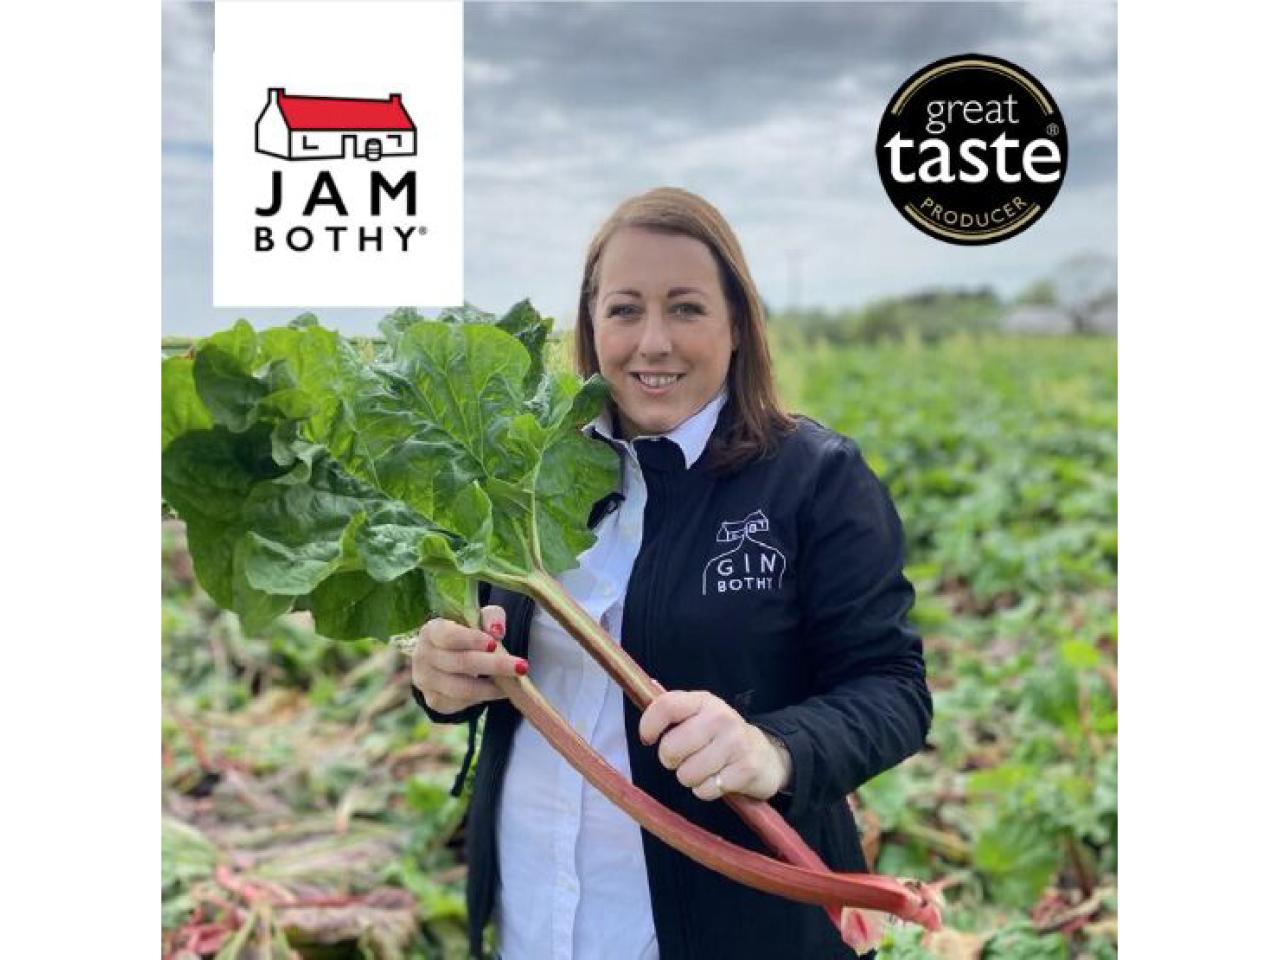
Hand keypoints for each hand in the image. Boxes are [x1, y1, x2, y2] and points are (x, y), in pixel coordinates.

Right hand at [411, 605, 526, 713]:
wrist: (442, 659)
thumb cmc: (464, 634)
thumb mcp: (477, 619)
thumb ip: (490, 617)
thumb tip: (497, 630)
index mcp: (431, 631)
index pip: (449, 636)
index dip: (472, 640)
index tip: (495, 644)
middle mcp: (423, 656)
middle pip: (461, 663)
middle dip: (494, 665)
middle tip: (522, 667)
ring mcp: (426, 681)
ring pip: (462, 688)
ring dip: (491, 687)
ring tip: (513, 682)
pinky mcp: (433, 700)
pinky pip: (461, 702)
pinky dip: (483, 697)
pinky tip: (498, 690)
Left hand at [638, 690, 792, 801]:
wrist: (767, 756)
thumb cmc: (721, 737)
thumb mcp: (700, 716)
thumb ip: (674, 712)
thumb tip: (644, 701)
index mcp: (704, 701)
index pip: (667, 706)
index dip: (649, 725)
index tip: (647, 740)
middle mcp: (721, 718)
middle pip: (671, 748)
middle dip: (671, 761)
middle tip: (684, 759)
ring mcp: (736, 743)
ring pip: (687, 774)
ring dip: (691, 778)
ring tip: (705, 770)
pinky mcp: (746, 769)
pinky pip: (706, 790)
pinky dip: (707, 790)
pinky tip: (719, 779)